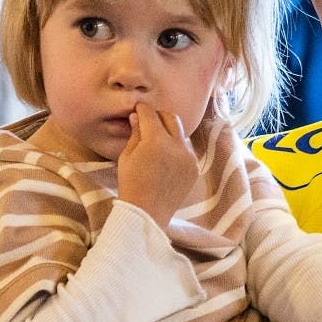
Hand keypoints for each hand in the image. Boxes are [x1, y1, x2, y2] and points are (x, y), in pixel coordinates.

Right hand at [116, 102, 200, 228]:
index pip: (150, 114)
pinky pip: (186, 150)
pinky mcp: (194, 168)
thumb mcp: (127, 156)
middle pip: (171, 117)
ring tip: (157, 142)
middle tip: (148, 121)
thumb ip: (135, 133)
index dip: (142, 109)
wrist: (147, 212)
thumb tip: (138, 116)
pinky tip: (166, 158)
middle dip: (159, 116)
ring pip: (181, 133)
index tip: (138, 109)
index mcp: (156, 140)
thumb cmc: (131, 183)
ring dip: (169, 132)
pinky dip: (176, 148)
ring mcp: (189, 157)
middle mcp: (177, 145)